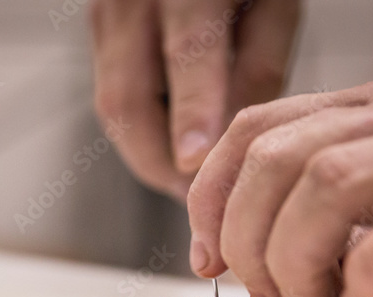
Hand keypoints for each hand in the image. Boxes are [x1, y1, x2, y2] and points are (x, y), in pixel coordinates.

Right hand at [90, 0, 300, 198]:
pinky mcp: (98, 32)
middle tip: (196, 201)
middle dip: (159, 161)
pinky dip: (141, 132)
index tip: (195, 162)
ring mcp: (106, 15)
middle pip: (128, 98)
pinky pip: (112, 97)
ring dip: (148, 155)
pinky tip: (170, 149)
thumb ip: (258, 71)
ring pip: (113, 108)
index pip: (188, 53)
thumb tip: (231, 146)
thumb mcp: (275, 7)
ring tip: (187, 184)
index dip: (191, 111)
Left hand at [188, 75, 372, 296]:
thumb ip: (328, 205)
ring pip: (330, 183)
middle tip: (270, 296)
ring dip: (298, 258)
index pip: (256, 129)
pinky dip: (372, 276)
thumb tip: (248, 258)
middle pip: (279, 159)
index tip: (208, 259)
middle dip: (248, 239)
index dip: (211, 197)